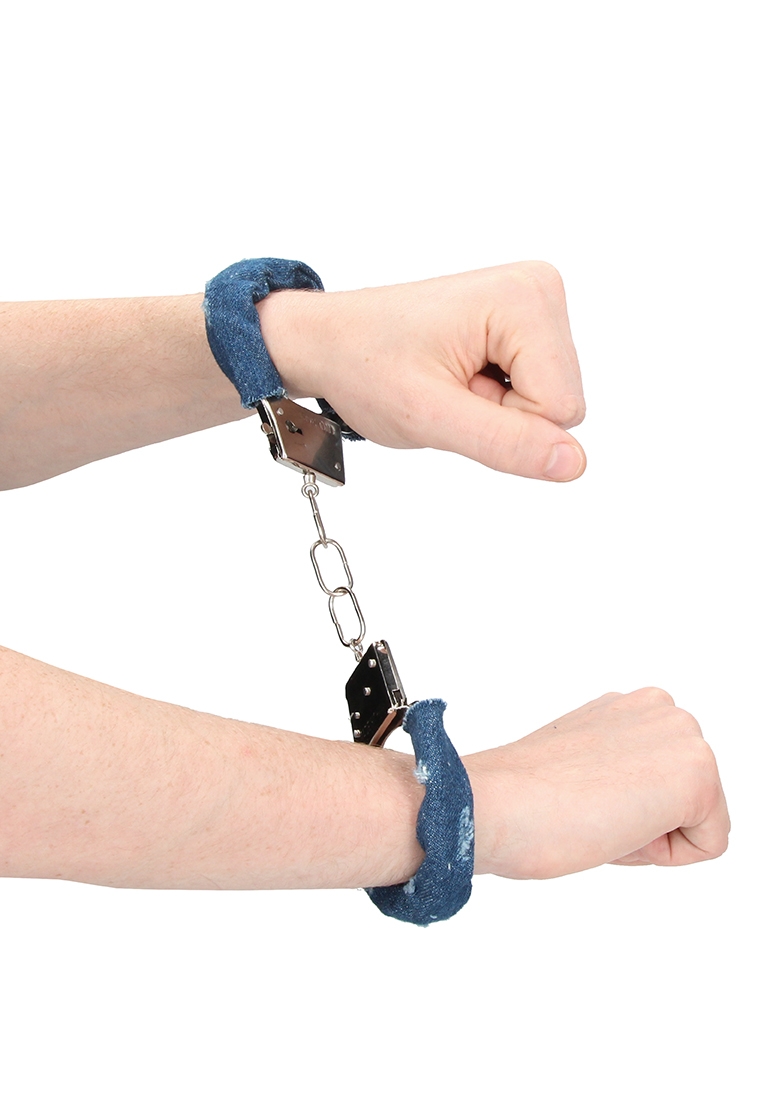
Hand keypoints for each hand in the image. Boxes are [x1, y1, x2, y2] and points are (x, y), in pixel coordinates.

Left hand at [257, 262, 585, 481]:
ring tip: (450, 382)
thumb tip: (573, 462)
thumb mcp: (430, 416)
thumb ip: (505, 442)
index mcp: (524, 299)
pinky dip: (495, 397)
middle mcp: (539, 290)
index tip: (453, 394)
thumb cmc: (366, 365)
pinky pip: (536, 390)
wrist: (330, 341)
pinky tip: (459, 376)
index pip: (561, 408)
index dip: (505, 423)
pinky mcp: (525, 323)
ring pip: (551, 401)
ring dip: (497, 408)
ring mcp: (534, 304)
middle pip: (562, 402)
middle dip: (503, 414)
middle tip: (449, 391)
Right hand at [464, 688, 729, 878]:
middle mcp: (660, 707)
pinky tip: (616, 826)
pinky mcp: (698, 772)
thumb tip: (626, 796)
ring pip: (698, 821)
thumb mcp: (577, 769)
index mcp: (629, 706)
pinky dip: (664, 855)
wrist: (493, 804)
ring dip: (651, 836)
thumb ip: (612, 767)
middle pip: (687, 802)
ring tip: (598, 815)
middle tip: (586, 810)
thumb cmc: (517, 800)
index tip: (575, 797)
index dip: (619, 811)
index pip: (659, 786)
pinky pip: (708, 845)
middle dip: (644, 822)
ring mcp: (681, 734)